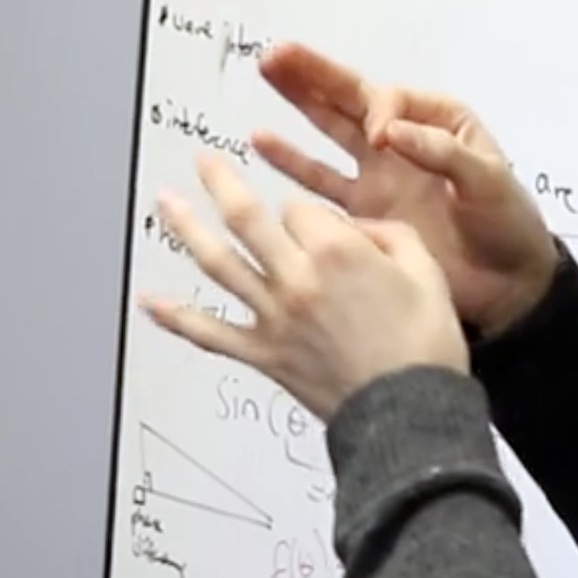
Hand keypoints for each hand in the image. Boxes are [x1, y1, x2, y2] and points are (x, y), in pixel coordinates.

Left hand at [140, 150, 468, 419]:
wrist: (410, 415)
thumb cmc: (424, 348)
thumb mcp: (427, 272)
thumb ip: (391, 235)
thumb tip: (361, 228)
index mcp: (337, 250)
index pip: (303, 209)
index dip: (312, 215)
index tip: (324, 230)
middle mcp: (296, 277)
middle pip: (246, 217)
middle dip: (221, 182)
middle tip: (204, 161)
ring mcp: (273, 316)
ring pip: (218, 263)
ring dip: (187, 229)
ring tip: (166, 202)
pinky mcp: (262, 354)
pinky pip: (210, 334)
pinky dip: (177, 318)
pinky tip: (149, 303)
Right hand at [251, 42, 557, 337]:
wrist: (507, 286)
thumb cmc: (508, 225)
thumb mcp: (489, 180)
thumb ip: (442, 152)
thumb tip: (388, 130)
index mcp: (437, 122)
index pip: (389, 99)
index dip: (377, 109)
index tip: (382, 139)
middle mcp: (401, 142)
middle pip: (349, 99)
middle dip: (313, 74)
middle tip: (275, 54)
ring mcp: (378, 177)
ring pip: (330, 131)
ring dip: (299, 103)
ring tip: (266, 73)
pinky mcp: (363, 213)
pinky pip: (320, 182)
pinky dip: (292, 161)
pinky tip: (261, 139)